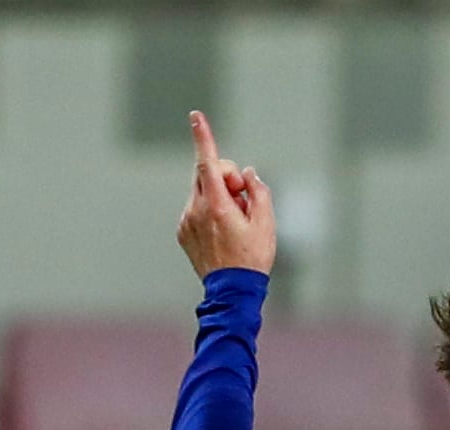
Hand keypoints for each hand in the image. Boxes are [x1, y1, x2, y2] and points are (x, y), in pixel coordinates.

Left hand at [176, 110, 276, 278]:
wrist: (232, 292)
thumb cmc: (253, 258)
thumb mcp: (266, 224)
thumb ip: (258, 191)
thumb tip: (247, 174)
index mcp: (217, 205)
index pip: (208, 162)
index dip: (204, 137)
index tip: (196, 116)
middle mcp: (196, 210)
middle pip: (207, 174)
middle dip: (226, 178)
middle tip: (242, 198)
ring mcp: (186, 221)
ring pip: (201, 191)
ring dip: (218, 197)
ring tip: (233, 224)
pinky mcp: (183, 231)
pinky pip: (196, 208)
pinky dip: (210, 211)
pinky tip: (222, 234)